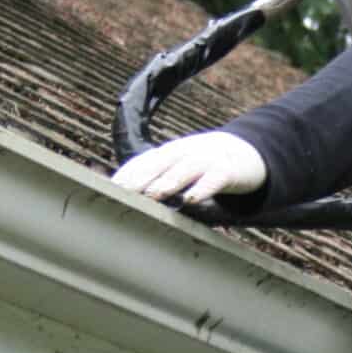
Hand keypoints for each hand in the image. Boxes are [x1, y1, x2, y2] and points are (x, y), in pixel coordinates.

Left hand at [111, 130, 267, 206]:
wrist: (244, 153)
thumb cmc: (203, 166)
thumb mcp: (177, 168)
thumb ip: (156, 180)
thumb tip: (127, 200)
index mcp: (167, 154)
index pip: (141, 162)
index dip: (126, 174)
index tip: (107, 189)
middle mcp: (182, 154)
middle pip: (157, 164)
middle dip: (139, 178)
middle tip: (122, 192)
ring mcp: (204, 160)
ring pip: (182, 170)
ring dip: (167, 182)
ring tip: (152, 195)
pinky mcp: (226, 171)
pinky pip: (213, 179)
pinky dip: (202, 188)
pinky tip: (192, 199)